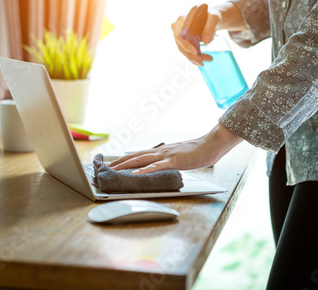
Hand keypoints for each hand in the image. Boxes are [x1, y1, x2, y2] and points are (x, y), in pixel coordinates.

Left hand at [109, 124, 243, 173]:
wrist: (211, 144)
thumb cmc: (197, 152)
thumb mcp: (179, 157)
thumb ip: (168, 161)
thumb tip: (160, 166)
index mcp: (161, 151)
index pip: (139, 155)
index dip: (125, 159)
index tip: (113, 164)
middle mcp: (161, 151)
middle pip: (136, 156)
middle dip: (120, 162)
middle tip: (106, 167)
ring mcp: (167, 155)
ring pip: (142, 160)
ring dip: (126, 164)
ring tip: (114, 169)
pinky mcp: (174, 161)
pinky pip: (157, 166)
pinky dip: (145, 170)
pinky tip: (135, 173)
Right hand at [171, 4, 220, 65]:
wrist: (211, 20)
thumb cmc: (211, 16)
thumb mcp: (214, 18)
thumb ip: (210, 27)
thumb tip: (206, 41)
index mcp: (182, 19)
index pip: (180, 35)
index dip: (186, 45)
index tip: (195, 52)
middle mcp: (178, 27)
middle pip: (180, 45)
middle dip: (190, 55)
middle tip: (201, 62)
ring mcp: (179, 35)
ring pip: (183, 50)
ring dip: (193, 58)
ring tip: (204, 61)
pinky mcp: (183, 42)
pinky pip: (186, 51)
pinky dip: (194, 57)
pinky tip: (202, 59)